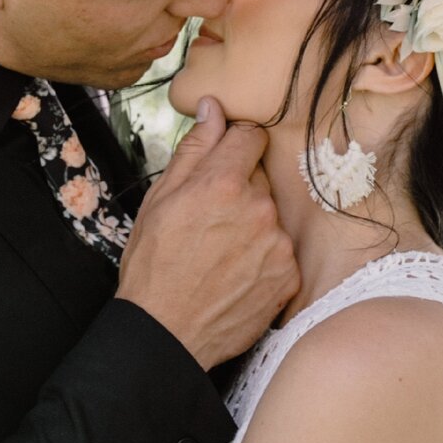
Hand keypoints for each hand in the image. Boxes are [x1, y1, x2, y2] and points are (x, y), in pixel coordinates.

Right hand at [116, 97, 299, 369]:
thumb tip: (213, 109)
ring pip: (270, 217)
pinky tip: (235, 276)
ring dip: (251, 229)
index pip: (250, 137)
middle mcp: (258, 208)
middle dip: (238, 194)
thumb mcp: (158, 201)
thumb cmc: (153, 267)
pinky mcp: (289, 275)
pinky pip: (280, 252)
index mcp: (222, 183)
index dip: (234, 150)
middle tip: (208, 226)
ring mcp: (277, 243)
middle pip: (260, 180)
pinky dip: (262, 261)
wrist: (165, 332)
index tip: (222, 168)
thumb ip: (193, 150)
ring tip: (220, 257)